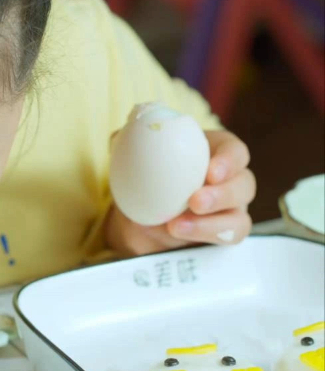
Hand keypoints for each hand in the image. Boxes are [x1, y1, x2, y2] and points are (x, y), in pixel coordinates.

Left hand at [105, 130, 255, 256]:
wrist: (138, 218)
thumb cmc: (144, 177)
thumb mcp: (133, 155)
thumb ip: (131, 139)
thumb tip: (125, 131)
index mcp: (215, 152)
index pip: (235, 151)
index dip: (229, 160)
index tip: (211, 172)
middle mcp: (230, 180)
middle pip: (245, 184)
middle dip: (223, 194)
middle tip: (195, 201)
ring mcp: (230, 210)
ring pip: (239, 218)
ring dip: (212, 223)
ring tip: (177, 225)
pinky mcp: (223, 235)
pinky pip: (227, 239)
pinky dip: (203, 236)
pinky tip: (177, 232)